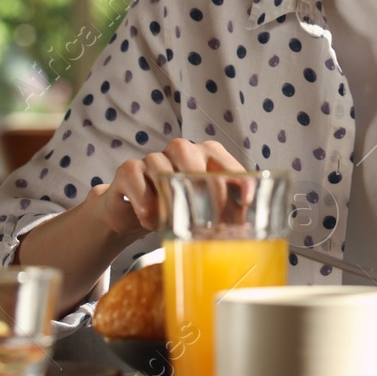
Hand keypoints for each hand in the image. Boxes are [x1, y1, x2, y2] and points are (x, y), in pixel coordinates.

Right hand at [86, 137, 244, 236]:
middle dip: (204, 190)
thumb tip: (246, 225)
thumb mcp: (204, 209)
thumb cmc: (176, 207)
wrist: (134, 213)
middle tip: (212, 221)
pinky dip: (145, 203)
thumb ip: (226, 209)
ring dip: (170, 201)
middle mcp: (180, 150)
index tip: (247, 202)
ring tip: (175, 223)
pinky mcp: (129, 170)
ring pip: (162, 169)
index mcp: (206, 155)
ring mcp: (152, 158)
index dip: (238, 180)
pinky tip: (150, 219)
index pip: (225, 162)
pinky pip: (137, 180)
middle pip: (192, 159)